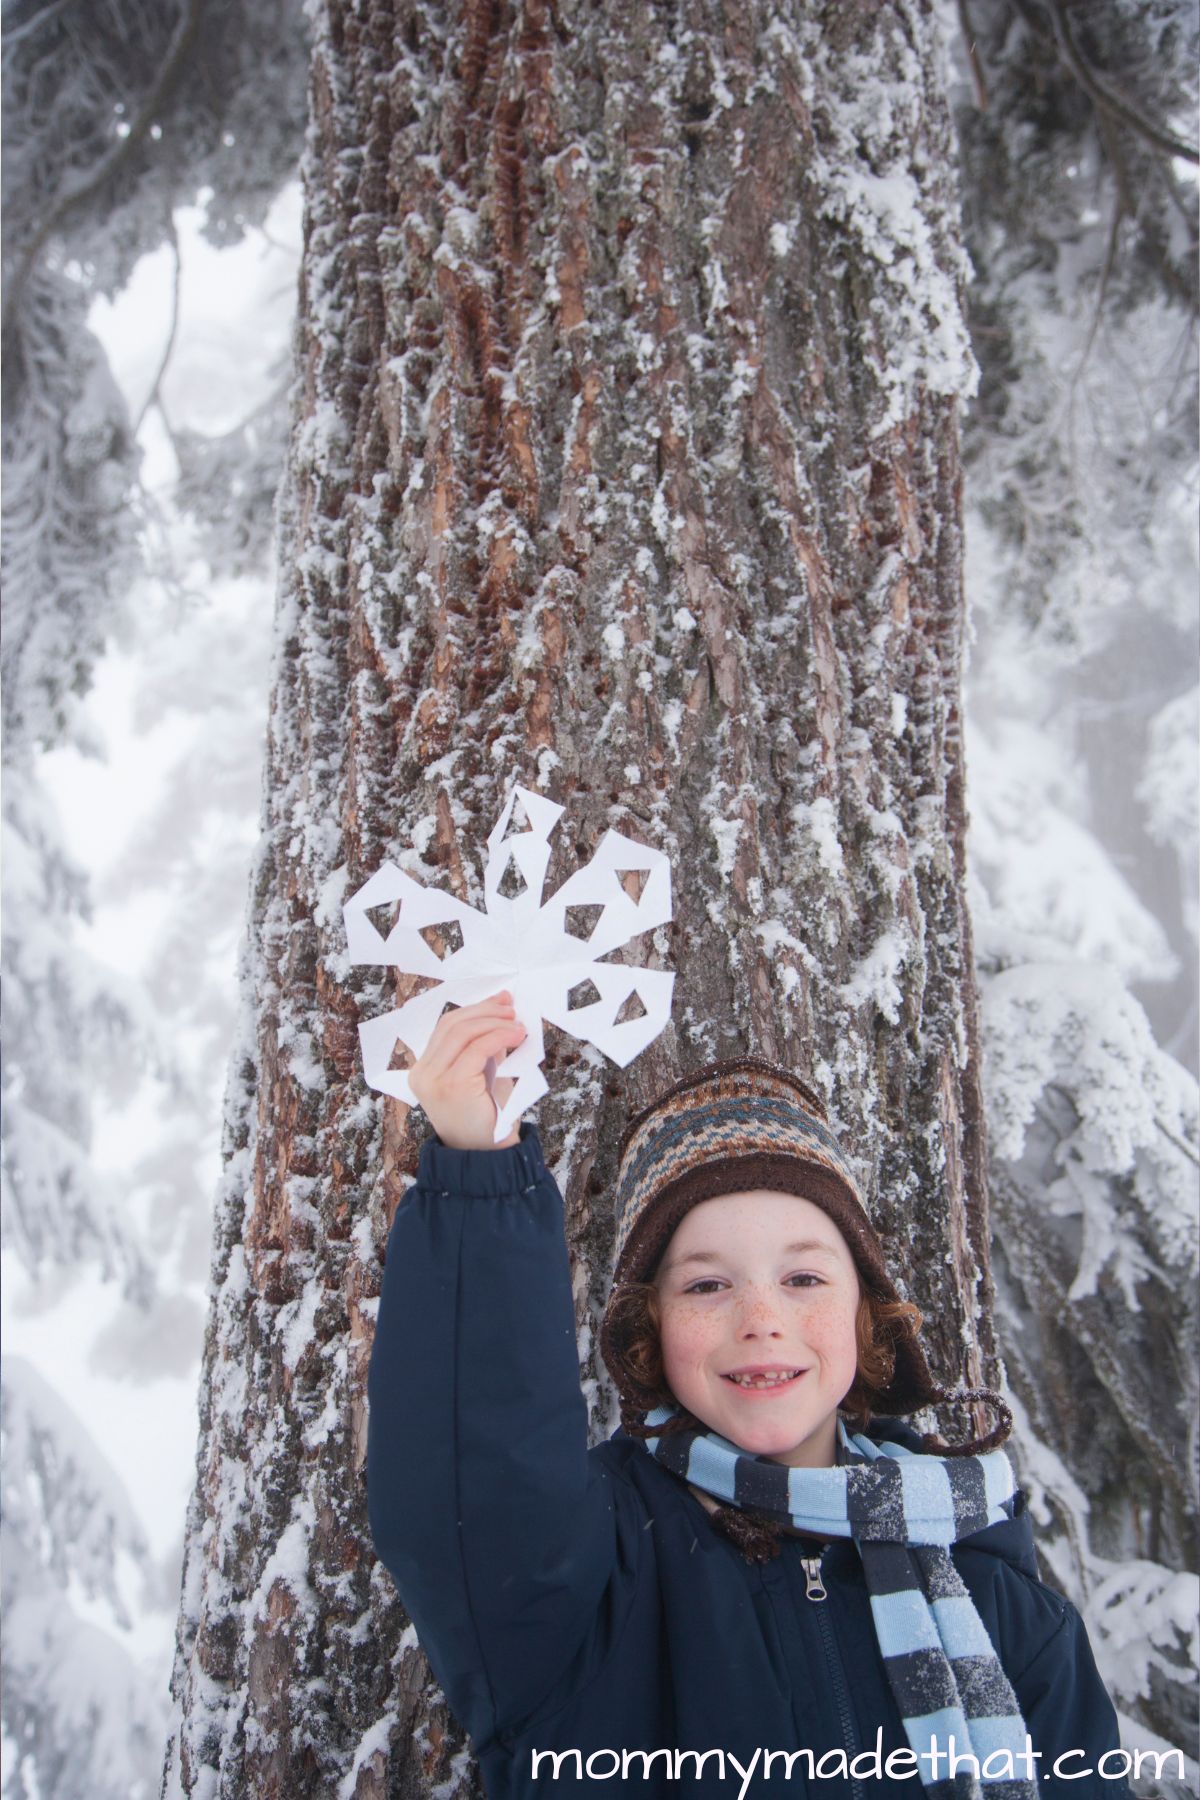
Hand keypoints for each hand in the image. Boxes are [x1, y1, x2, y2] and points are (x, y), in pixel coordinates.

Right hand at [407, 992, 527, 1150]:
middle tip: (510, 1007)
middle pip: (451, 1024)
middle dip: (484, 1010)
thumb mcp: (482, 1076)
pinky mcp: (452, 1085)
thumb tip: (500, 1016)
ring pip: (462, 1032)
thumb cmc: (486, 1119)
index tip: (500, 1001)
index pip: (445, 1028)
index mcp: (423, 1070)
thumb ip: (483, 1049)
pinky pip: (477, 1048)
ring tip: (516, 1023)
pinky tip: (516, 1036)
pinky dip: (499, 1036)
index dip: (474, 1009)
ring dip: (494, 1021)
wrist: (486, 1157)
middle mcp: (422, 1073)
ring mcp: (434, 1079)